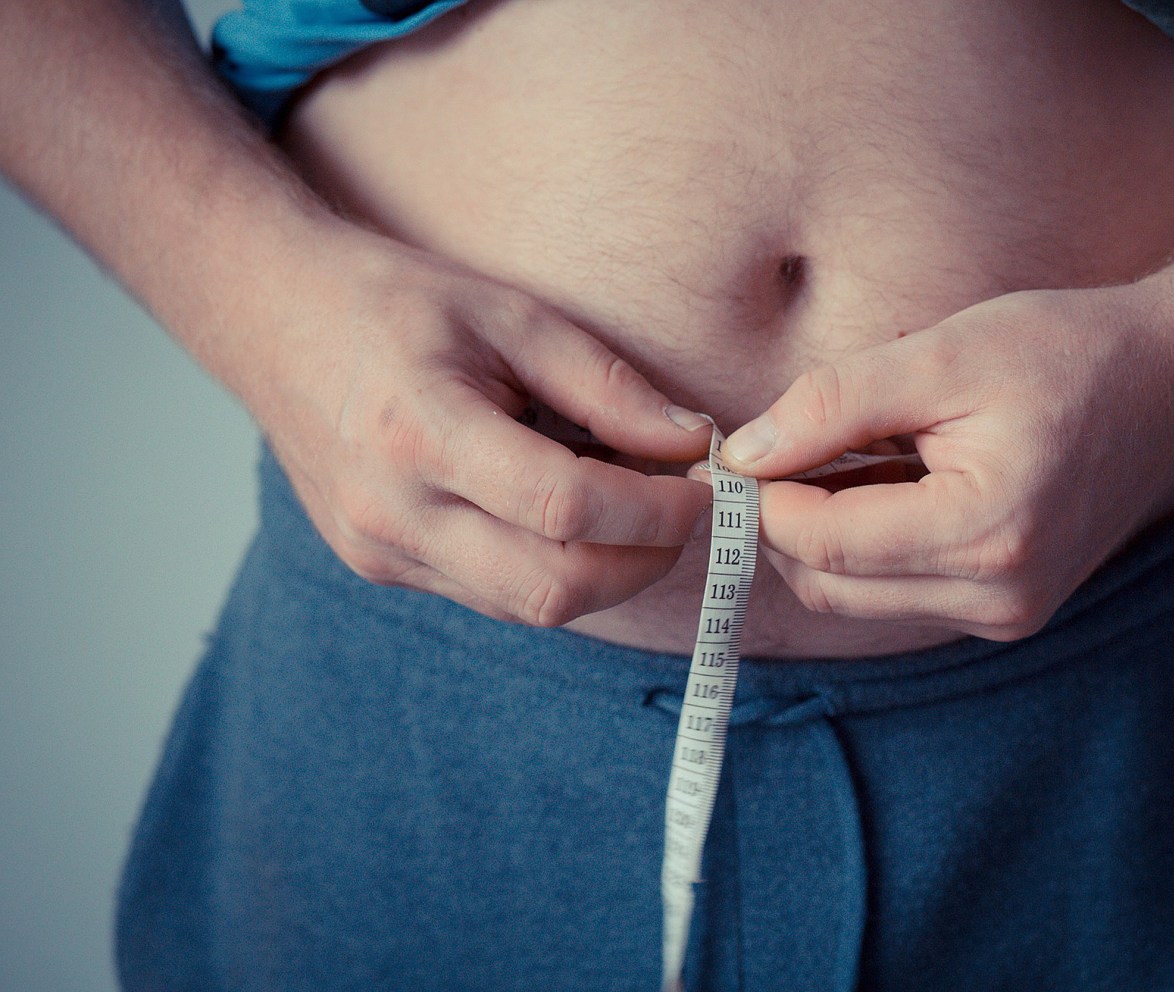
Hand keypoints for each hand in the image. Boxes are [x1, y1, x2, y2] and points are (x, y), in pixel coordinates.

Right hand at [241, 224, 713, 624]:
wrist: (272, 320)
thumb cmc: (396, 303)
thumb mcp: (510, 314)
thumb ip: (605, 384)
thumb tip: (692, 443)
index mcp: (419, 432)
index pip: (565, 509)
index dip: (656, 510)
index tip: (706, 484)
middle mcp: (392, 512)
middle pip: (553, 588)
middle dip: (645, 560)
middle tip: (685, 511)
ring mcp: (381, 553)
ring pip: (529, 608)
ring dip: (605, 572)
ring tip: (633, 508)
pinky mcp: (383, 569)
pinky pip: (495, 597)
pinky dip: (555, 569)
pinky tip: (572, 519)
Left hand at [718, 283, 1173, 639]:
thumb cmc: (1070, 352)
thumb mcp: (942, 355)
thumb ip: (833, 406)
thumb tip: (745, 454)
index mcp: (985, 534)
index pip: (822, 543)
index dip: (763, 497)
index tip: (744, 446)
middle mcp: (998, 596)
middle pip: (829, 586)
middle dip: (786, 521)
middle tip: (782, 446)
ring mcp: (1007, 613)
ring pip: (858, 597)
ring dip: (826, 534)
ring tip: (852, 453)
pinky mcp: (1009, 610)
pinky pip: (900, 593)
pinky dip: (871, 545)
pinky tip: (891, 480)